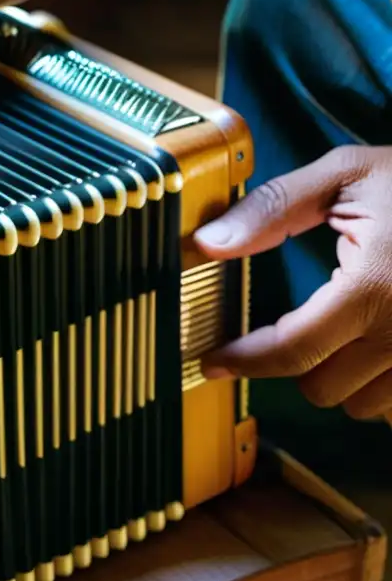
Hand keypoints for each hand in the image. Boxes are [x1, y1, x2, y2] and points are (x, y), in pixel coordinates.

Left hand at [194, 146, 391, 419]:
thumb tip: (206, 244)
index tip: (212, 361)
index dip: (245, 360)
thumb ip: (272, 208)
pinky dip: (385, 387)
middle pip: (323, 389)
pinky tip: (382, 349)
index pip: (293, 348)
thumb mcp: (345, 175)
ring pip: (365, 406)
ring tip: (351, 331)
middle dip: (298, 362)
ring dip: (346, 378)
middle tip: (299, 325)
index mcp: (376, 287)